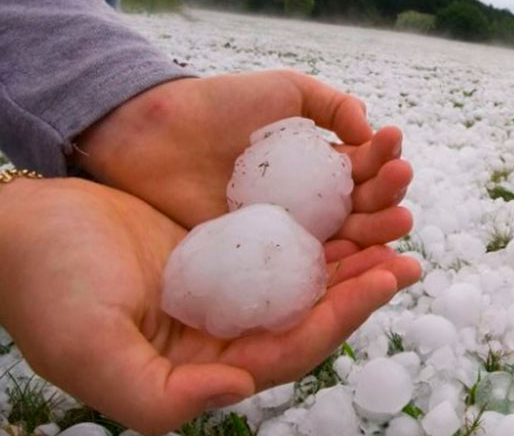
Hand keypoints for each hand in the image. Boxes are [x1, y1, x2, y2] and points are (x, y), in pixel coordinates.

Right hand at [0, 178, 420, 433]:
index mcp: (209, 362)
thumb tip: (241, 388)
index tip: (386, 276)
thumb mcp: (90, 351)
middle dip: (365, 279)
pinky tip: (347, 189)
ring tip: (394, 209)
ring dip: (353, 243)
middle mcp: (229, 327)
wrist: (25, 231)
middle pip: (314, 309)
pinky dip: (320, 215)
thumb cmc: (47, 291)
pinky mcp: (227, 243)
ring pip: (308, 270)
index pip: (294, 346)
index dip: (344, 316)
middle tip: (408, 246)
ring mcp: (231, 283)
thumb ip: (160, 393)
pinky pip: (286, 233)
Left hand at [73, 71, 413, 247]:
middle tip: (398, 181)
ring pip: (346, 236)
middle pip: (363, 204)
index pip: (364, 166)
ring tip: (400, 218)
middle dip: (389, 193)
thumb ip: (332, 105)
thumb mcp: (285, 90)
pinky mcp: (264, 255)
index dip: (383, 156)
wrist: (156, 134)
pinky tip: (362, 256)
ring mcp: (289, 230)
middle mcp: (311, 199)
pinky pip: (308, 264)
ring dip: (379, 229)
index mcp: (319, 162)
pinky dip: (341, 264)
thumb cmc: (220, 105)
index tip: (392, 142)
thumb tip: (370, 130)